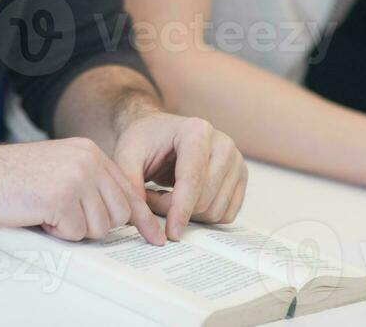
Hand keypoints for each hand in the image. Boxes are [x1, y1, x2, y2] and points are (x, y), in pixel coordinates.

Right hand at [0, 138, 162, 243]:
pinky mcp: (62, 197)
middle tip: (63, 217)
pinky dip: (56, 233)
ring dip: (73, 230)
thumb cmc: (5, 177)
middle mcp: (88, 159)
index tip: (154, 236)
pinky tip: (38, 215)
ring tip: (46, 212)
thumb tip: (114, 213)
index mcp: (88, 151)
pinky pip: (75, 233)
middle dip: (94, 225)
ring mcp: (77, 176)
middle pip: (119, 213)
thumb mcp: (56, 168)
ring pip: (99, 227)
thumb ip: (87, 182)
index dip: (141, 218)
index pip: (128, 189)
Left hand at [111, 112, 248, 239]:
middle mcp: (223, 144)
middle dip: (174, 209)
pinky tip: (184, 199)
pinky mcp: (239, 178)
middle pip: (205, 198)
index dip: (180, 210)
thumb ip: (130, 186)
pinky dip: (202, 216)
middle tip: (151, 198)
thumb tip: (141, 221)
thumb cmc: (144, 140)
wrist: (158, 132)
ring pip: (216, 210)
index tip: (170, 233)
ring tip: (165, 195)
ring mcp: (235, 161)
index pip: (193, 179)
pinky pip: (225, 215)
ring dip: (187, 214)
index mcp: (197, 131)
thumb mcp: (126, 156)